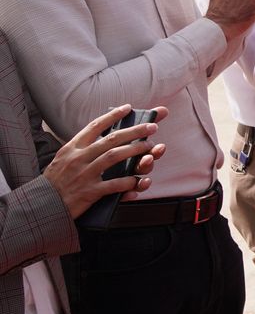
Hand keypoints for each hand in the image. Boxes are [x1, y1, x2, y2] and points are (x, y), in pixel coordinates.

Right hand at [43, 105, 166, 217]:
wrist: (43, 205)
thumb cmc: (55, 182)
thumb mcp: (63, 159)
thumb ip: (80, 149)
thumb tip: (102, 136)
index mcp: (72, 148)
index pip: (95, 126)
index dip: (113, 116)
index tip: (128, 108)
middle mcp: (79, 158)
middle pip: (112, 139)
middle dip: (135, 131)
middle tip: (152, 127)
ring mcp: (84, 174)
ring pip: (115, 156)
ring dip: (136, 150)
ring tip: (151, 147)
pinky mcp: (89, 192)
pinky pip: (114, 184)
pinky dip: (129, 181)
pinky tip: (140, 179)